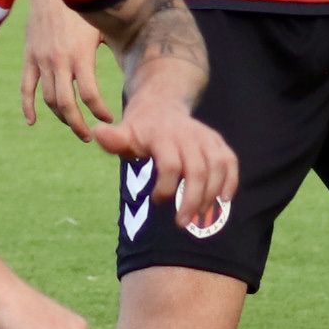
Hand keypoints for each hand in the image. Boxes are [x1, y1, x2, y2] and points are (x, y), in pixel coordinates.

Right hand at [17, 0, 121, 144]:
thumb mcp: (102, 27)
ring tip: (73, 124)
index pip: (91, 95)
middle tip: (89, 136)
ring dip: (61, 117)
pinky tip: (32, 122)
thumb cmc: (83, 6)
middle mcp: (60, 61)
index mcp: (81, 55)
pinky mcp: (29, 58)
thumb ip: (115, 48)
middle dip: (78, 125)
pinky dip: (28, 107)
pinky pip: (26, 89)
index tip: (110, 119)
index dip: (101, 112)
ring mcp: (42, 61)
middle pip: (67, 105)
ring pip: (49, 100)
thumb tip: (140, 64)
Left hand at [102, 102, 240, 238]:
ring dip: (210, 195)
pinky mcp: (217, 142)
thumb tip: (97, 133)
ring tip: (199, 216)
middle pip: (197, 171)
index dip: (165, 188)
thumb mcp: (124, 132)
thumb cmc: (140, 129)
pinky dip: (231, 181)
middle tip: (182, 223)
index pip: (170, 165)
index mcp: (163, 136)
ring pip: (217, 167)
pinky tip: (224, 200)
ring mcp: (206, 138)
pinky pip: (230, 162)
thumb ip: (114, 139)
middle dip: (191, 200)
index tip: (155, 201)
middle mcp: (188, 135)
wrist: (162, 105)